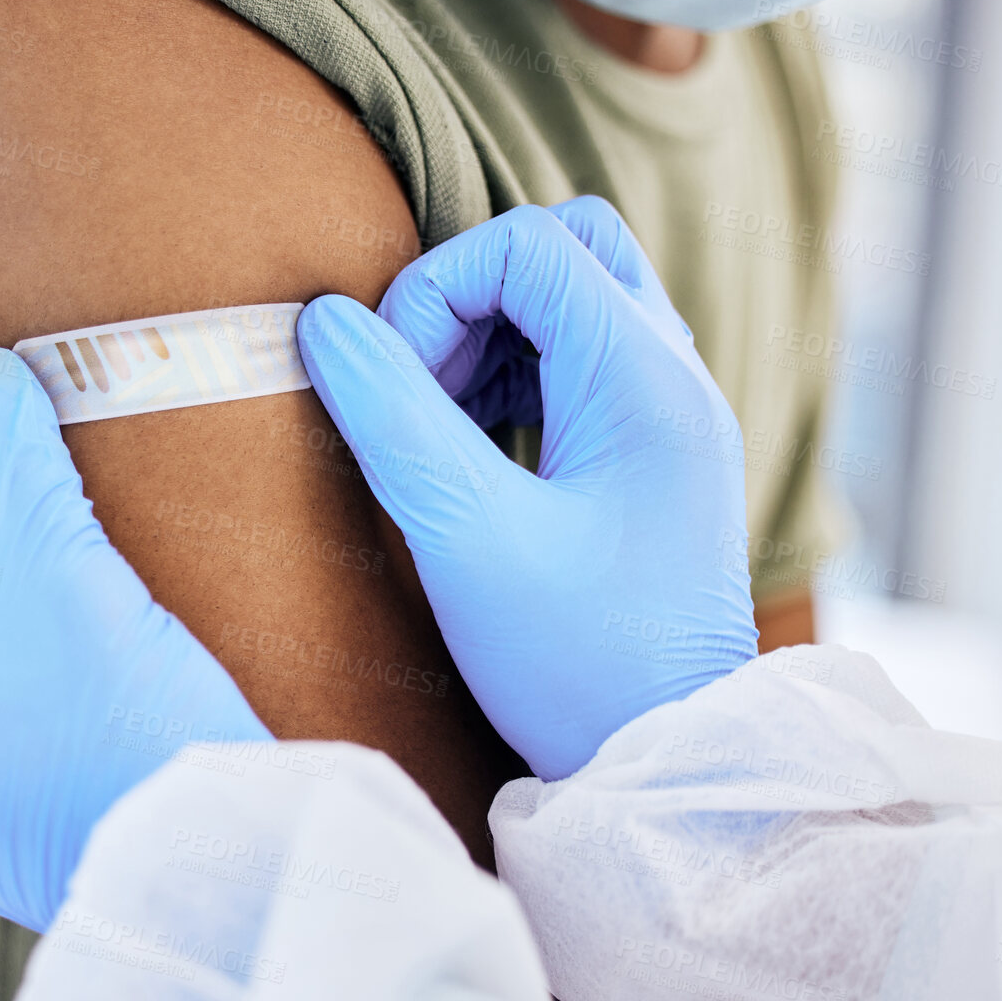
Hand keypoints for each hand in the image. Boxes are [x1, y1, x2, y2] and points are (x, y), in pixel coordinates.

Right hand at [296, 199, 756, 779]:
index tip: (395, 385)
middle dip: (472, 292)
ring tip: (438, 417)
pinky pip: (585, 358)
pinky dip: (519, 374)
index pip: (528, 245)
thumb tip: (325, 321)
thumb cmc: (576, 661)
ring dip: (491, 332)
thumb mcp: (465, 536)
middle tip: (421, 380)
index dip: (436, 292)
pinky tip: (476, 444)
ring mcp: (675, 412)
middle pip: (569, 246)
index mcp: (644, 377)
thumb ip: (391, 417)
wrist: (668, 755)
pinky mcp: (659, 451)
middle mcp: (676, 375)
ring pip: (577, 295)